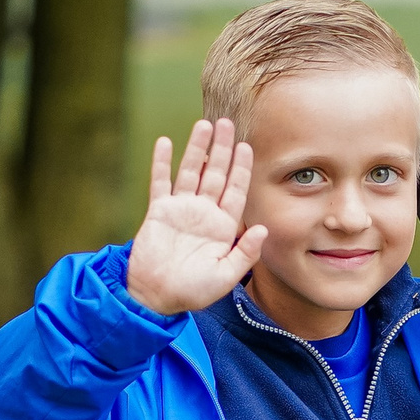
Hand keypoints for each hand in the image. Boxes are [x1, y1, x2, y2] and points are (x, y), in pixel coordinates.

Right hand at [125, 119, 267, 314]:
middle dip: (222, 149)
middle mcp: (203, 213)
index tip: (247, 147)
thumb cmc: (192, 291)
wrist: (156, 297)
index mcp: (223, 227)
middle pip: (216, 174)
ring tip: (204, 124)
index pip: (235, 191)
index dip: (241, 169)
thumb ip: (245, 253)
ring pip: (191, 171)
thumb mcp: (226, 276)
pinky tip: (166, 142)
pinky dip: (162, 163)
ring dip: (197, 148)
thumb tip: (264, 228)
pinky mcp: (158, 211)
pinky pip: (160, 182)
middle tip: (228, 123)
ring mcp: (180, 210)